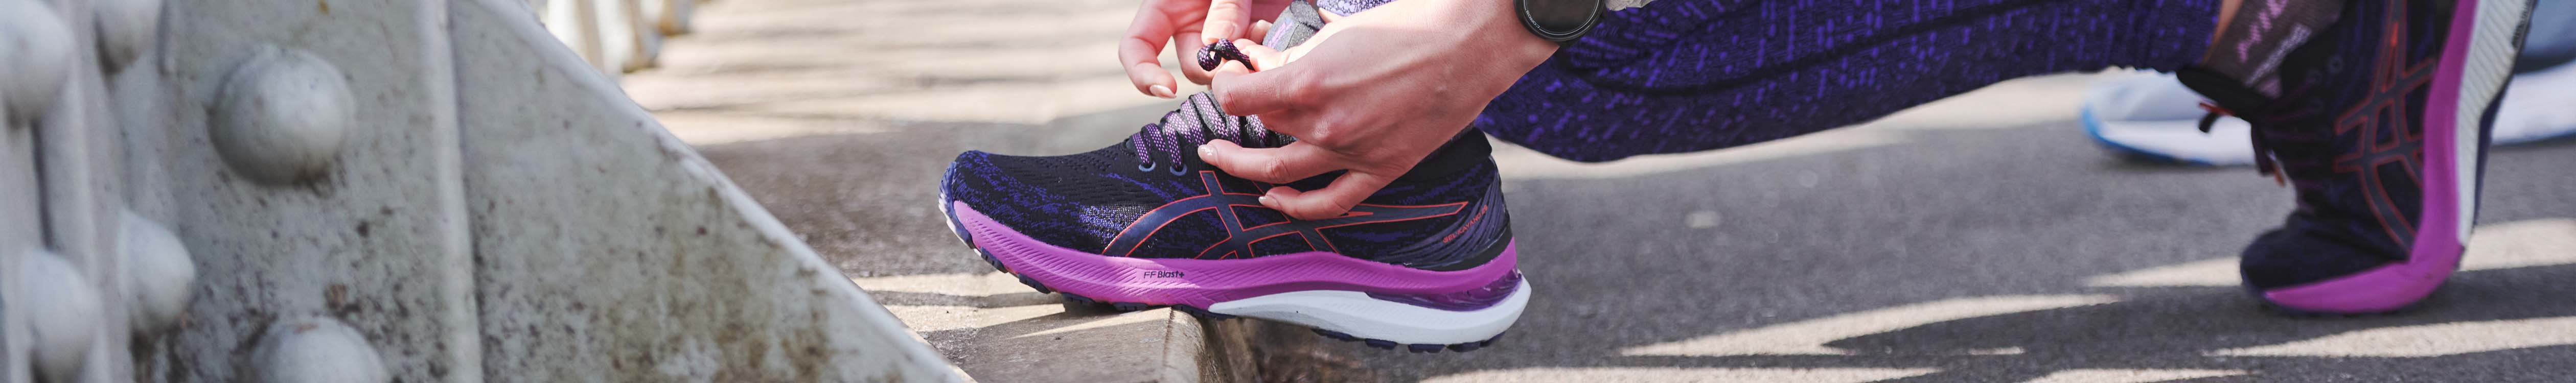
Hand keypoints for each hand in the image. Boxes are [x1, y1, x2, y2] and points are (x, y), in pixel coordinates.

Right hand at [1119, 0, 1292, 97]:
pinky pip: (1257, 64)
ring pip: (1227, 70)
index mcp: (1168, 7)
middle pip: (1193, 68)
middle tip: (1243, 52)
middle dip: (1216, 67)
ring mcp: (1225, 37)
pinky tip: (1278, 33)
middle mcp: (1193, 28)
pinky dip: (1268, 57)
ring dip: (1246, 60)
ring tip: (1266, 28)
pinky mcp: (1256, 43)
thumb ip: (1224, 3)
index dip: (1143, 72)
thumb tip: (1214, 46)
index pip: (1137, 47)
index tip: (1166, 88)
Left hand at [1200, 0, 1556, 219]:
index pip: (1236, 98)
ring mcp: (1352, 152)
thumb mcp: (1337, 33)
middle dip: (1226, 132)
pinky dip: (1296, 207)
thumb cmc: (1406, 27)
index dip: (1223, 87)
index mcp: (1310, 83)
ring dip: (1243, 169)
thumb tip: (1261, 65)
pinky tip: (1273, 200)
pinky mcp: (1380, 169)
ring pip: (1279, 175)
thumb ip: (1294, 57)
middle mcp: (1325, 124)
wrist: (1469, 46)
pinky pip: (1329, 202)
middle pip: (1256, 134)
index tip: (1226, 80)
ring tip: (1222, 161)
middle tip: (1211, 134)